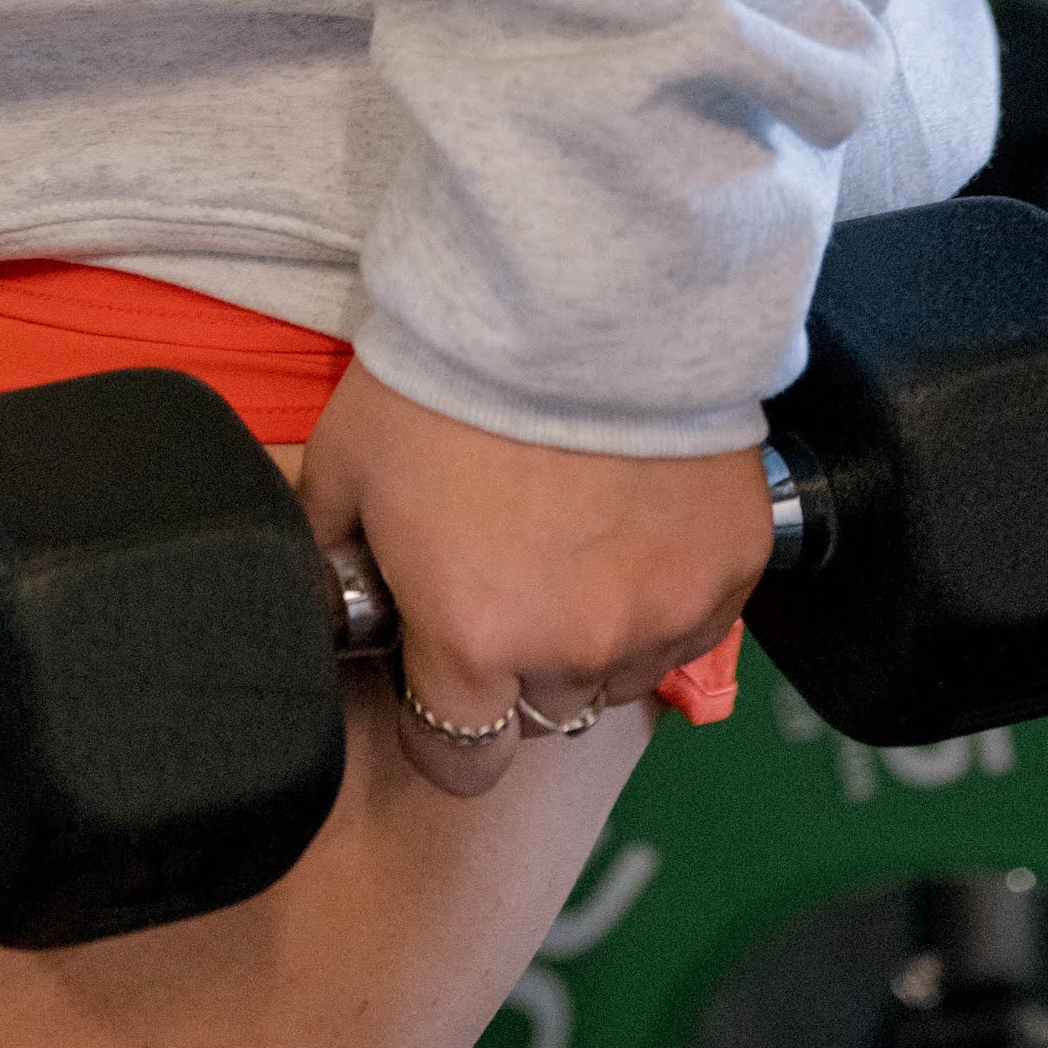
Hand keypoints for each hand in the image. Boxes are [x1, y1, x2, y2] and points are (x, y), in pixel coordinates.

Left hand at [293, 364, 769, 798]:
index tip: (440, 671)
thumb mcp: (345, 462)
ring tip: (573, 533)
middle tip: (507, 567)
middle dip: (519, 659)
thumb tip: (316, 594)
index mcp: (473, 638)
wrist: (577, 287)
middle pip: (542, 707)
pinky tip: (635, 513)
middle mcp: (573, 650)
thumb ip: (329, 550)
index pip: (457, 759)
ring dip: (596, 628)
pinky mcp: (730, 571)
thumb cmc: (449, 372)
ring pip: (621, 669)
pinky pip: (692, 616)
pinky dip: (665, 584)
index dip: (440, 722)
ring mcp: (663, 616)